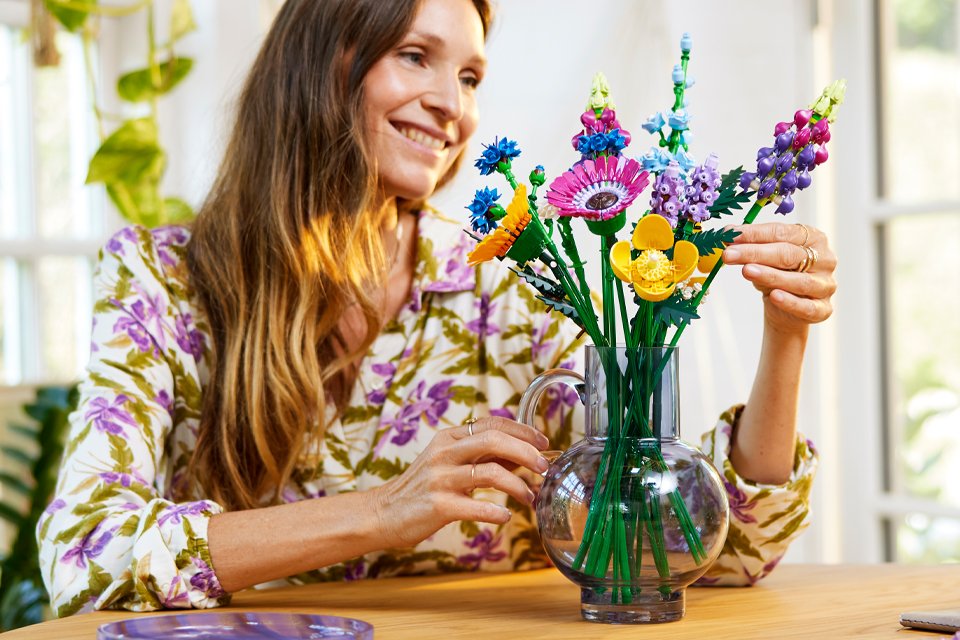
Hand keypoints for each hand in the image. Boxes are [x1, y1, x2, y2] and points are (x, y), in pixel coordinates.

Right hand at [371, 417, 549, 547]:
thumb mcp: (450, 463)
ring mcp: (440, 478)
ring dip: (517, 486)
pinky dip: (496, 512)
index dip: (523, 431)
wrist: (383, 513)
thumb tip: (524, 453)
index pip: (492, 423)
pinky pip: (476, 506)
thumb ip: (484, 456)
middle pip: (493, 440)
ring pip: (489, 472)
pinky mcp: (438, 505)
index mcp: (449, 437)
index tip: (544, 442)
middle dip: (526, 452)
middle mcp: (444, 452)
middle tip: (544, 467)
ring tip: (529, 498)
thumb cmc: (423, 488)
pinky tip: (505, 516)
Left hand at [722, 222, 836, 334]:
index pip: (782, 232)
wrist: (786, 310)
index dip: (754, 233)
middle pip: (789, 254)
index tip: (730, 234)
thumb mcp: (763, 258)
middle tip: (729, 254)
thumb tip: (727, 233)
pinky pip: (807, 307)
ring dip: (771, 275)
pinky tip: (774, 297)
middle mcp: (825, 259)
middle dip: (755, 253)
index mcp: (813, 238)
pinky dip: (790, 302)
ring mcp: (826, 285)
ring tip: (746, 271)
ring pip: (799, 280)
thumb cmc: (777, 275)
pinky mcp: (823, 309)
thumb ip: (750, 245)